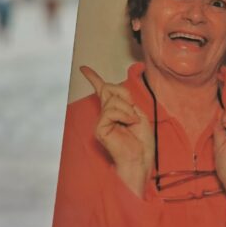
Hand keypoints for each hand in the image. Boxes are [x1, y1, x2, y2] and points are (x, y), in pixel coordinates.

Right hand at [80, 66, 153, 199]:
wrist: (141, 158)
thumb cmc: (141, 140)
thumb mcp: (137, 112)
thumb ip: (124, 99)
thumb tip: (108, 89)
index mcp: (114, 110)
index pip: (102, 90)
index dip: (93, 78)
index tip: (84, 68)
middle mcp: (105, 114)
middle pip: (110, 89)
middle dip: (126, 96)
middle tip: (134, 113)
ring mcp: (101, 121)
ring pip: (113, 100)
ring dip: (128, 109)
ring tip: (133, 123)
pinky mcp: (100, 128)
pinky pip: (111, 111)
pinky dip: (124, 115)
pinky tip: (130, 124)